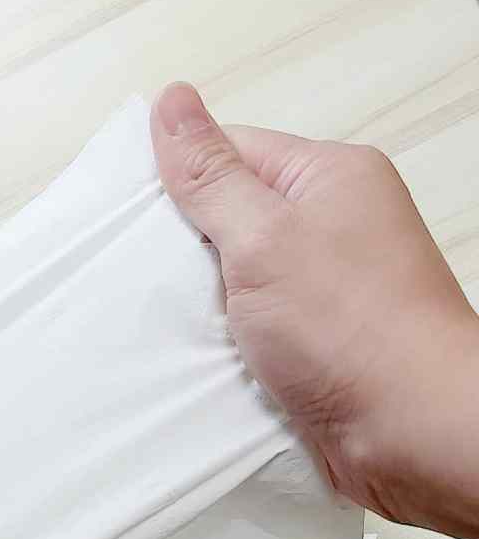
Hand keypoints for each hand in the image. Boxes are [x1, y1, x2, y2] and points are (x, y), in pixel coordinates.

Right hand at [151, 82, 478, 538]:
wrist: (411, 435)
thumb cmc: (354, 331)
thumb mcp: (265, 237)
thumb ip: (212, 175)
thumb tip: (173, 102)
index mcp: (328, 178)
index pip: (230, 151)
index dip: (175, 177)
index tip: (127, 210)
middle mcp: (330, 226)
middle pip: (228, 215)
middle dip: (182, 247)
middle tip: (142, 273)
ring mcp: (320, 287)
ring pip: (232, 277)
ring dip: (197, 301)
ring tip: (164, 317)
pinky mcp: (309, 340)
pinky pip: (245, 325)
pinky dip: (217, 339)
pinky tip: (191, 352)